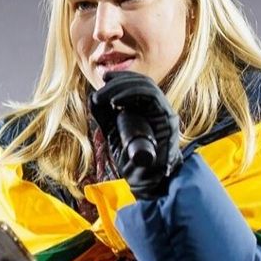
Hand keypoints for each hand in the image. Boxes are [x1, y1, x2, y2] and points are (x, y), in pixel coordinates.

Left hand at [88, 71, 182, 198]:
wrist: (147, 183)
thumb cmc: (132, 163)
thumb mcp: (113, 135)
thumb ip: (106, 118)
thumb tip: (93, 99)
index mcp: (150, 111)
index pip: (140, 85)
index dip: (122, 78)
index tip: (105, 78)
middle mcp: (159, 110)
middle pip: (143, 82)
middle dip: (120, 80)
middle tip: (102, 84)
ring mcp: (165, 114)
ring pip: (146, 86)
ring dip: (121, 87)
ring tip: (103, 96)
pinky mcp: (167, 120)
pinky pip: (151, 97)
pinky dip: (130, 95)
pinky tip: (114, 102)